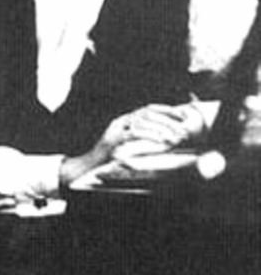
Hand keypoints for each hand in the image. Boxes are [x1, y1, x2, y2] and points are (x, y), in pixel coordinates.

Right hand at [62, 103, 200, 188]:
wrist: (91, 166)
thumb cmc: (111, 157)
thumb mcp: (129, 144)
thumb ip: (142, 138)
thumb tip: (166, 136)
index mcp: (125, 119)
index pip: (148, 108)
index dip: (165, 110)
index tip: (181, 115)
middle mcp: (121, 120)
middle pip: (147, 113)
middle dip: (167, 121)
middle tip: (182, 132)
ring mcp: (116, 128)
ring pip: (142, 121)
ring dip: (161, 128)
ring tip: (175, 138)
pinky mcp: (114, 138)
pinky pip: (135, 133)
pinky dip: (150, 135)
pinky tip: (161, 141)